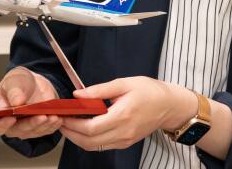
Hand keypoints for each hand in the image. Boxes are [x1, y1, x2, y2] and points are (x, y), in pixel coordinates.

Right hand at [0, 66, 62, 139]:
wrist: (34, 83)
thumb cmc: (19, 83)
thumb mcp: (14, 81)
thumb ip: (14, 91)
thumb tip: (17, 102)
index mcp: (0, 115)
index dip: (3, 124)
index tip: (12, 118)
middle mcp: (12, 126)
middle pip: (20, 130)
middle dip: (31, 123)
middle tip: (42, 116)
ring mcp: (27, 128)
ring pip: (35, 131)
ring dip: (45, 125)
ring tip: (53, 116)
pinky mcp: (40, 127)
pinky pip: (47, 130)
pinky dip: (53, 125)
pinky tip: (59, 118)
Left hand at [59, 76, 195, 150]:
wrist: (170, 106)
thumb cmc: (150, 91)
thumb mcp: (125, 83)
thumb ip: (100, 90)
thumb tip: (77, 95)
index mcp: (123, 115)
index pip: (90, 127)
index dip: (73, 124)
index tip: (63, 115)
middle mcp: (123, 132)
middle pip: (88, 141)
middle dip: (71, 133)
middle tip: (61, 121)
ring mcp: (124, 140)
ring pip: (93, 147)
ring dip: (77, 138)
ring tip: (70, 124)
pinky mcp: (125, 143)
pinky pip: (102, 146)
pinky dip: (89, 139)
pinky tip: (85, 127)